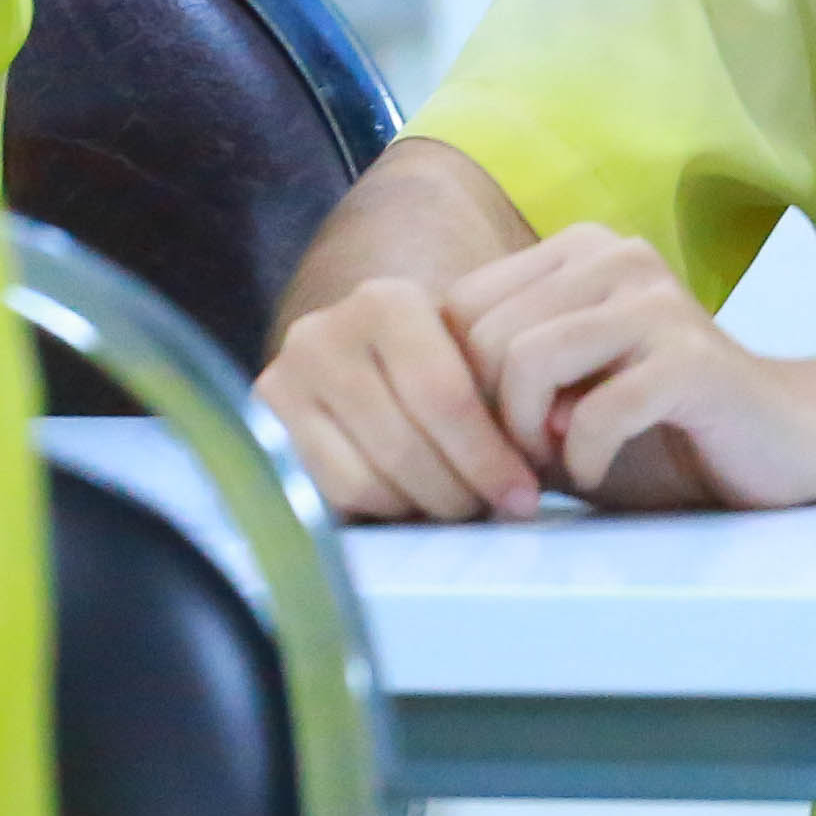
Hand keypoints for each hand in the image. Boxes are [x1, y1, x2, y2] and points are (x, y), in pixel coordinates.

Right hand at [258, 275, 546, 522]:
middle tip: (496, 512)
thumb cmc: (432, 363)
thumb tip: (549, 458)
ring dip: (425, 507)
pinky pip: (335, 497)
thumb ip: (501, 393)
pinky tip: (412, 504)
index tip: (527, 496)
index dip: (490, 456)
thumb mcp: (467, 358)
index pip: (444, 394)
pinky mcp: (266, 431)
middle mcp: (324, 332)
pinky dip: (383, 511)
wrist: (355, 358)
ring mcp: (286, 381)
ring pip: (371, 479)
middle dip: (462, 491)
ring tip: (461, 508)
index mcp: (387, 302)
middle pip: (406, 443)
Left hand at [451, 227, 815, 512]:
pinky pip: (593, 410)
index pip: (458, 309)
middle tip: (519, 465)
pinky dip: (581, 456)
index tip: (487, 442)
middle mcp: (615, 257)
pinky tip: (599, 468)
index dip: (454, 387)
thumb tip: (408, 406)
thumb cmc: (662, 430)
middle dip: (485, 419)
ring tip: (554, 464)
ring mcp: (655, 301)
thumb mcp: (560, 400)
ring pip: (526, 361)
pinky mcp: (691, 359)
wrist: (784, 443)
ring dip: (524, 437)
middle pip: (482, 336)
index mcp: (578, 252)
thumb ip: (494, 387)